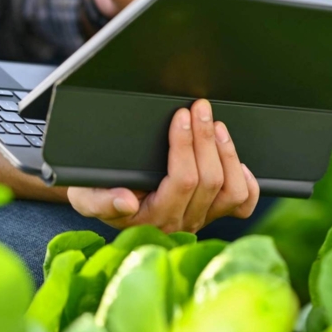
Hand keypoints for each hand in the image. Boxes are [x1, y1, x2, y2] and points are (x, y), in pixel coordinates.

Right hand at [67, 100, 259, 232]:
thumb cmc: (97, 189)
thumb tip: (125, 202)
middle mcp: (179, 222)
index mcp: (150, 217)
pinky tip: (236, 159)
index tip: (181, 116)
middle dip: (206, 138)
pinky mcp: (215, 213)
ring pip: (231, 191)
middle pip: (209, 180)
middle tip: (200, 109)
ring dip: (227, 154)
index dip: (185, 145)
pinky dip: (247, 181)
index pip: (182, 181)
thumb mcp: (85, 193)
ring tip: (216, 127)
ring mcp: (201, 218)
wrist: (105, 195)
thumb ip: (99, 200)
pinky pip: (243, 204)